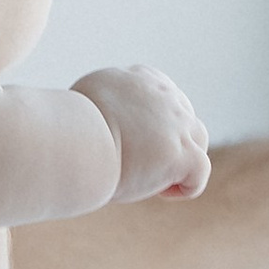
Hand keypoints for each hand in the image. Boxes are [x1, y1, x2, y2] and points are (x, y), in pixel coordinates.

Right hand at [71, 65, 211, 204]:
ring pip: (197, 140)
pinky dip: (185, 186)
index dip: (149, 124)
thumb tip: (110, 128)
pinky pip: (200, 171)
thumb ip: (108, 107)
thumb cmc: (68, 133)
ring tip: (150, 177)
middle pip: (181, 118)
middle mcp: (164, 94)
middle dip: (166, 141)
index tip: (125, 141)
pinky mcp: (184, 153)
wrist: (73, 144)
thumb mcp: (88, 105)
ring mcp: (177, 123)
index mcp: (140, 76)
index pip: (161, 97)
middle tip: (136, 162)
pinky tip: (161, 192)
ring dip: (180, 160)